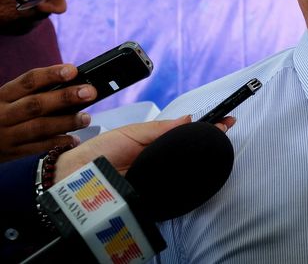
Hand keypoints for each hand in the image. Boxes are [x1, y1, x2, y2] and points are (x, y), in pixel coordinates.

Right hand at [0, 65, 96, 162]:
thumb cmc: (0, 115)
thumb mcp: (7, 100)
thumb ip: (33, 93)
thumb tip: (73, 86)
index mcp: (3, 96)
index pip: (28, 81)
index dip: (51, 74)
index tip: (73, 70)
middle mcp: (3, 114)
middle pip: (36, 104)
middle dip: (65, 97)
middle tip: (90, 92)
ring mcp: (7, 135)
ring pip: (39, 127)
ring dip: (66, 122)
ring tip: (85, 118)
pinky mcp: (12, 152)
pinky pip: (37, 147)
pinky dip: (58, 142)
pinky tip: (74, 139)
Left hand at [54, 115, 235, 181]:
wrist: (74, 177)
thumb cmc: (98, 152)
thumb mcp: (131, 133)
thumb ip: (161, 128)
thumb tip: (189, 118)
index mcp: (155, 142)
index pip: (187, 133)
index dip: (207, 126)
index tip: (226, 120)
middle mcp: (160, 159)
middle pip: (191, 150)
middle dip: (209, 140)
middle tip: (226, 129)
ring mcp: (159, 177)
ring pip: (186, 169)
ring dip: (199, 158)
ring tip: (215, 143)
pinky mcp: (154, 194)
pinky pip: (175, 188)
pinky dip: (184, 180)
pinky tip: (196, 170)